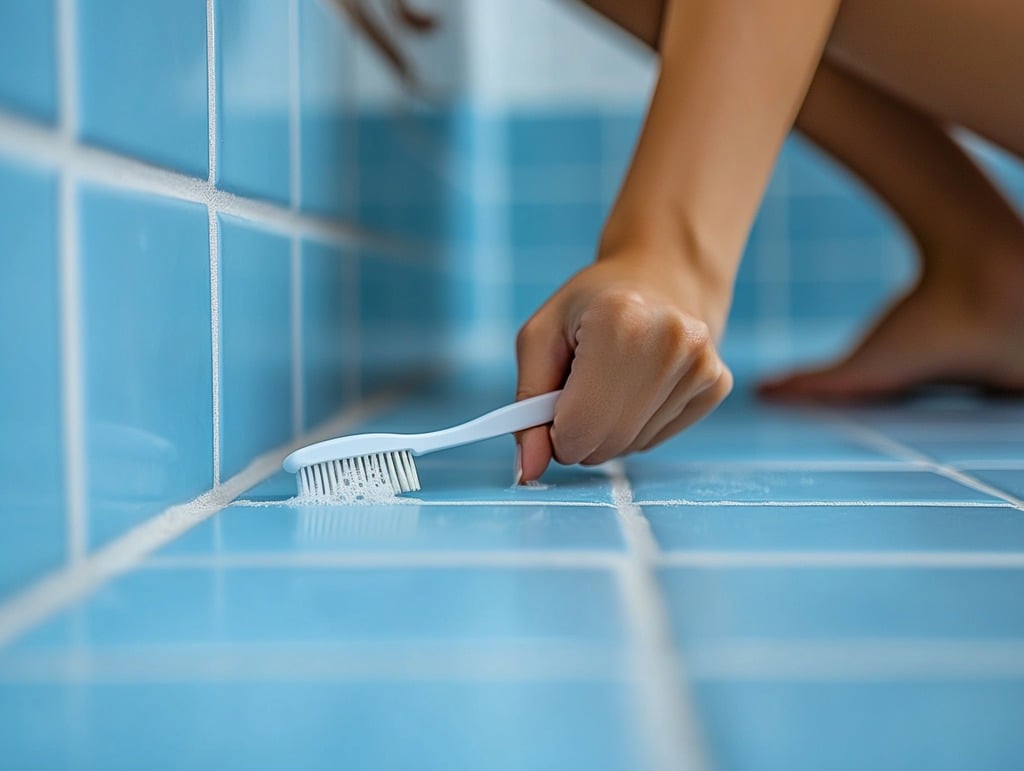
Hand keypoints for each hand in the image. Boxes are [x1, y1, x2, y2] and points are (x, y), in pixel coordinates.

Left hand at [514, 253, 733, 481]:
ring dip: (608, 430)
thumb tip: (530, 468)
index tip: (551, 411)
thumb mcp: (541, 337)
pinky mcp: (717, 385)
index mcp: (620, 323)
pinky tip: (640, 385)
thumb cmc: (591, 306)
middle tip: (577, 396)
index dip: (554, 433)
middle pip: (607, 443)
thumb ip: (528, 404)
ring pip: (631, 446)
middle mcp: (672, 343)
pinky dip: (636, 426)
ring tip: (611, 381)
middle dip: (580, 435)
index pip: (579, 427)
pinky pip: (656, 440)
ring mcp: (702, 365)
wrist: (661, 276)